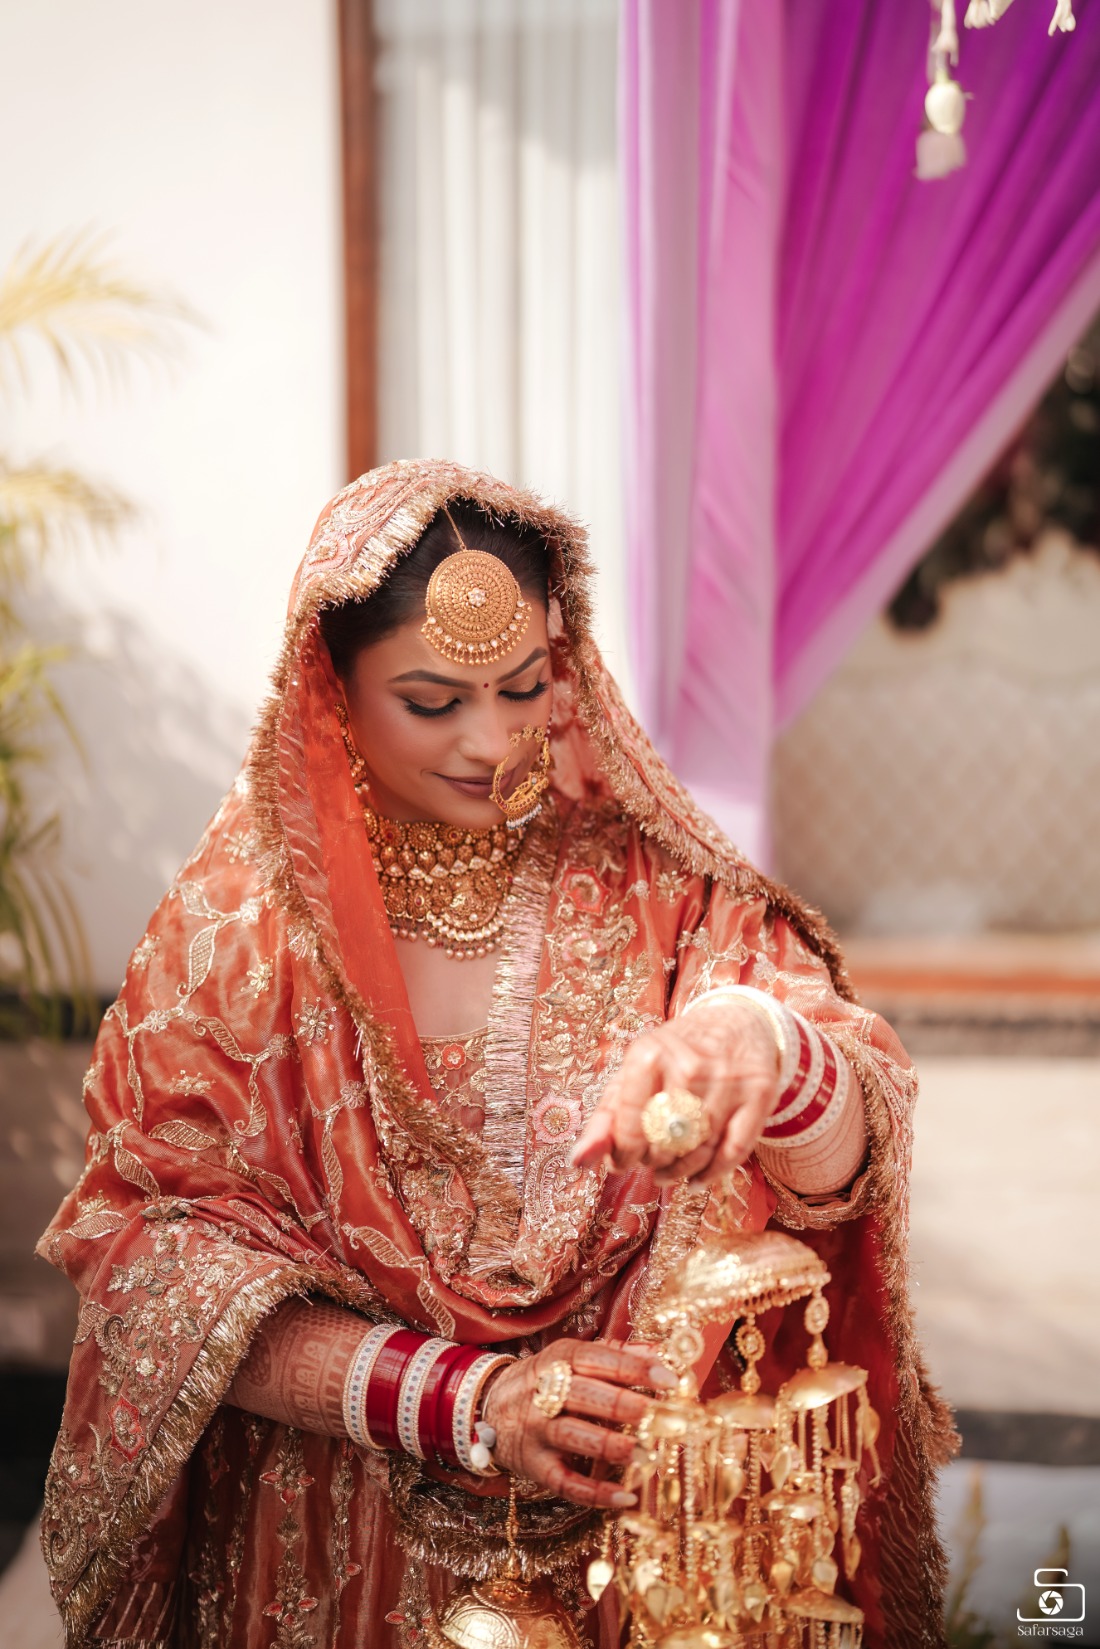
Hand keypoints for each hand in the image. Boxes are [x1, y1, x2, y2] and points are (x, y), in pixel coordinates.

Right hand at [480, 1339, 674, 1508]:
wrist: (488, 1404)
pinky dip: (595, 1492)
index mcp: (560, 1359)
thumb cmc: (546, 1379)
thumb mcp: (572, 1357)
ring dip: (612, 1447)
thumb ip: (616, 1354)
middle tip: (661, 1417)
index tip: (670, 1380)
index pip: (599, 1359)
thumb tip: (661, 1353)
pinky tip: (625, 1496)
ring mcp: (536, 1430)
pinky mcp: (534, 1465)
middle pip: (586, 1395)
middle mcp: (544, 1392)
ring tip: (646, 1455)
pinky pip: (565, 1482)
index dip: (636, 1369)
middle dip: (625, 1406)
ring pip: (575, 1436)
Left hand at [571, 1001, 779, 1184]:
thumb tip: (577, 1161)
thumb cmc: (673, 1057)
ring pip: (699, 1151)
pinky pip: (734, 1152)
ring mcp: (727, 1080)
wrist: (736, 1023)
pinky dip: (712, 1174)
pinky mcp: (759, 1093)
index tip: (623, 1161)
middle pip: (664, 1143)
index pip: (629, 1127)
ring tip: (668, 1172)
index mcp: (648, 1055)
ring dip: (679, 1172)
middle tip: (650, 1162)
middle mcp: (688, 1065)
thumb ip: (604, 1119)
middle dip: (652, 1163)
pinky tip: (697, 1177)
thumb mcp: (633, 1075)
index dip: (623, 1155)